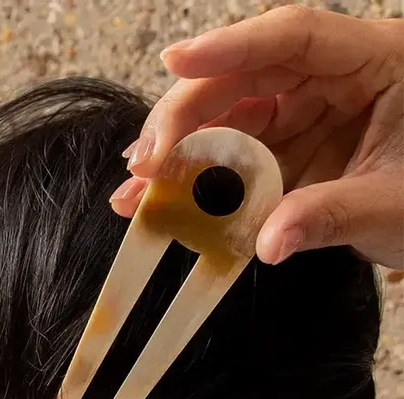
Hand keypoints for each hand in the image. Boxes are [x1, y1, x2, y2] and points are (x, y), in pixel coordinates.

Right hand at [111, 7, 403, 268]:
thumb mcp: (390, 208)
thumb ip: (328, 217)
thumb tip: (267, 243)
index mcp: (377, 62)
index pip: (296, 36)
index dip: (231, 45)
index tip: (176, 60)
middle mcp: (334, 79)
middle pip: (245, 76)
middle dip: (186, 114)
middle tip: (148, 157)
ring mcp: (307, 114)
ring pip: (230, 116)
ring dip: (180, 151)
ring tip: (139, 185)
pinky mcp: (290, 150)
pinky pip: (235, 159)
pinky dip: (198, 181)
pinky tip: (161, 198)